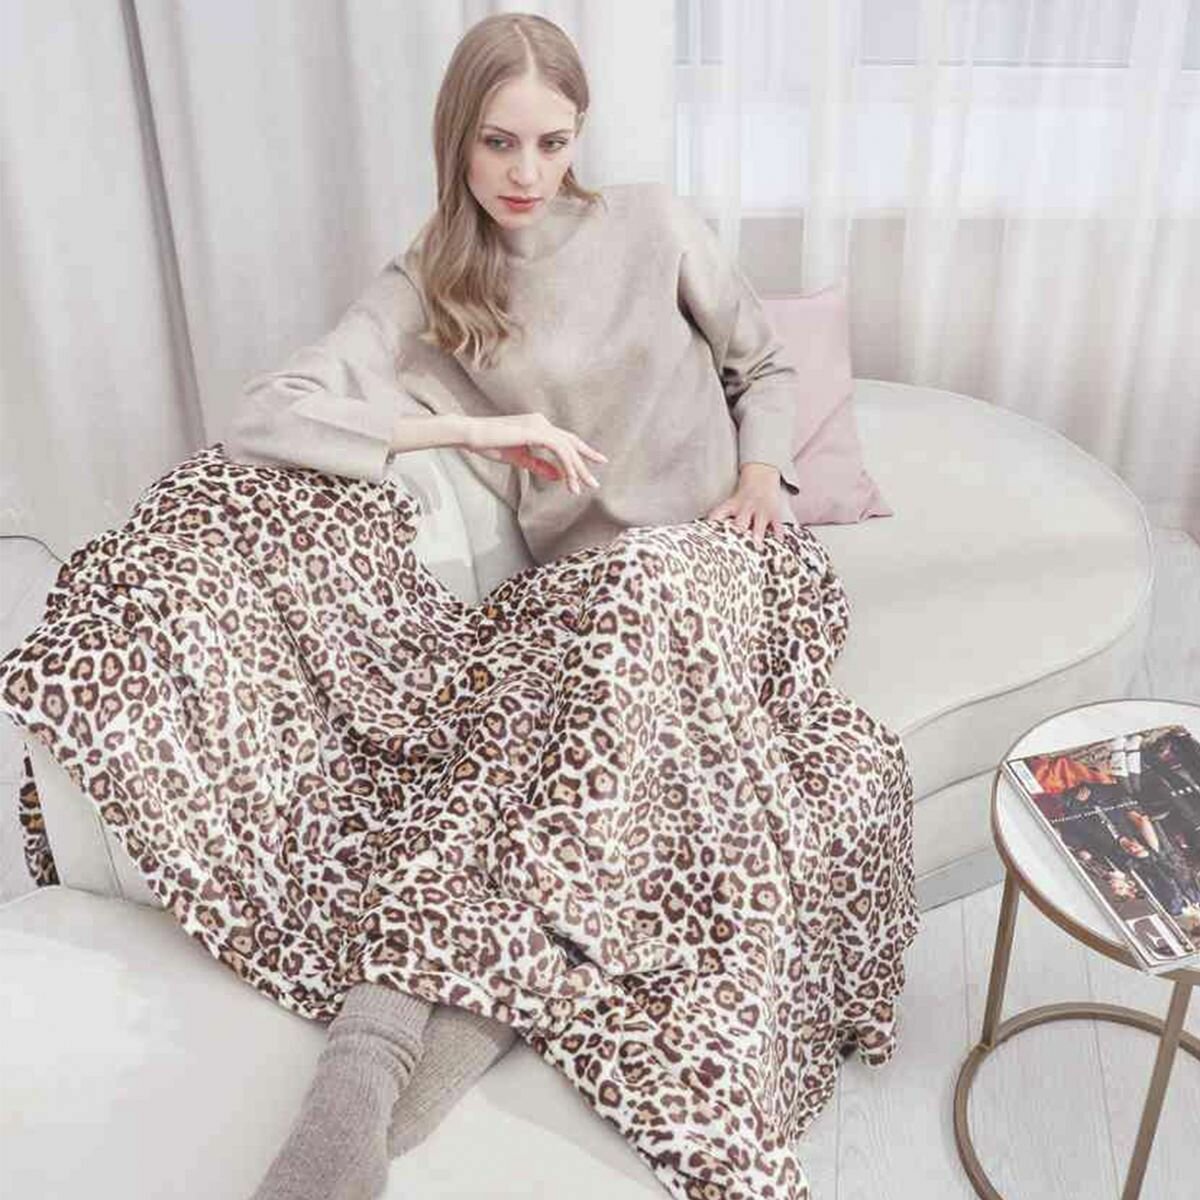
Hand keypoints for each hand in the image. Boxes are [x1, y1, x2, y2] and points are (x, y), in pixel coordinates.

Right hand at [457, 413, 606, 495]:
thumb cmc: (490, 444)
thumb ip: (539, 466)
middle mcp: (542, 422)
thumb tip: (558, 476)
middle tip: (595, 483)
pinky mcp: (534, 432)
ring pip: (567, 448)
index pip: (566, 440)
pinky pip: (558, 449)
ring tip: (582, 488)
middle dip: (585, 463)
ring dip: (576, 469)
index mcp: (538, 426)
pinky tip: (569, 479)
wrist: (472, 434)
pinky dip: (566, 465)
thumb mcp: (520, 458)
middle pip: (571, 443)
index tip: (596, 463)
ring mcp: (539, 425)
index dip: (582, 452)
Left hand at [704, 462, 784, 548]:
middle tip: (735, 545)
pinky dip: (778, 532)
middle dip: (739, 531)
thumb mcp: (728, 506)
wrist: (761, 479)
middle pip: (741, 521)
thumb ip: (717, 519)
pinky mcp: (773, 514)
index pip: (718, 515)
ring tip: (757, 546)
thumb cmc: (741, 499)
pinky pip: (777, 524)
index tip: (708, 539)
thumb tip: (700, 532)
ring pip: (760, 523)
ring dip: (758, 534)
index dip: (712, 525)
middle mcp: (746, 509)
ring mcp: (760, 511)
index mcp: (731, 507)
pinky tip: (778, 541)